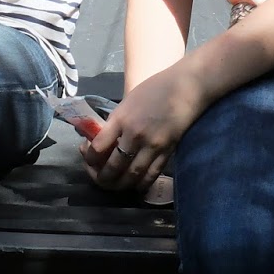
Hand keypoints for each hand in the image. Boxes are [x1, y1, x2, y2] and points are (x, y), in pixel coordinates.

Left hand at [83, 66, 204, 192]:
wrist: (185, 87)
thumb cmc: (154, 89)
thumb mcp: (127, 102)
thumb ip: (116, 122)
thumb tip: (102, 140)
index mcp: (121, 119)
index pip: (98, 147)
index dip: (89, 158)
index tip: (88, 159)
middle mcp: (134, 135)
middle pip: (113, 166)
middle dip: (102, 178)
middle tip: (99, 178)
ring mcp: (152, 145)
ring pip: (132, 175)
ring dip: (120, 185)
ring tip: (115, 185)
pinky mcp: (168, 151)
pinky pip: (152, 174)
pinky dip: (141, 184)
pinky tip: (135, 185)